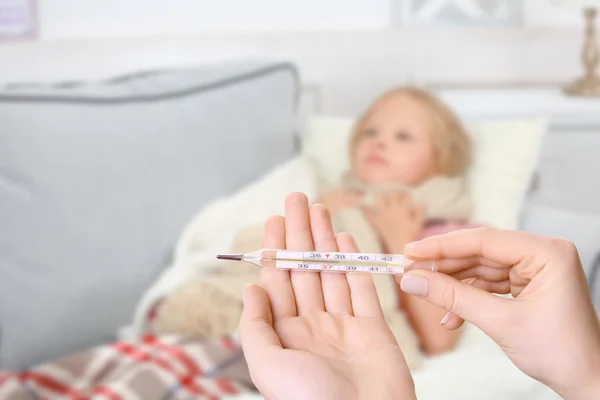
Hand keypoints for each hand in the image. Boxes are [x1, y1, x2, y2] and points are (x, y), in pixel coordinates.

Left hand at [239, 193, 415, 399]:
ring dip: (325, 239)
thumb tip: (250, 289)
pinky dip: (355, 262)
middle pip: (305, 269)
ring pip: (332, 272)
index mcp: (285, 335)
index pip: (278, 281)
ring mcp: (344, 326)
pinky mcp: (374, 330)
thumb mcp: (267, 366)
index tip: (275, 219)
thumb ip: (255, 327)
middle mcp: (313, 326)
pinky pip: (363, 288)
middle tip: (297, 199)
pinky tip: (345, 239)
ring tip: (319, 208)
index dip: (277, 248)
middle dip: (300, 233)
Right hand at [398, 228, 599, 399]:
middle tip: (410, 270)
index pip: (484, 240)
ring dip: (453, 283)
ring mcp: (534, 269)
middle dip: (444, 265)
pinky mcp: (527, 285)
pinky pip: (488, 284)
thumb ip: (454, 297)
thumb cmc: (561, 353)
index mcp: (547, 253)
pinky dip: (468, 298)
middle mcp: (541, 254)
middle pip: (479, 252)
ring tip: (424, 292)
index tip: (411, 250)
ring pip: (480, 268)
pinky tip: (450, 316)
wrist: (587, 382)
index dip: (442, 245)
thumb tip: (414, 280)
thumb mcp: (501, 322)